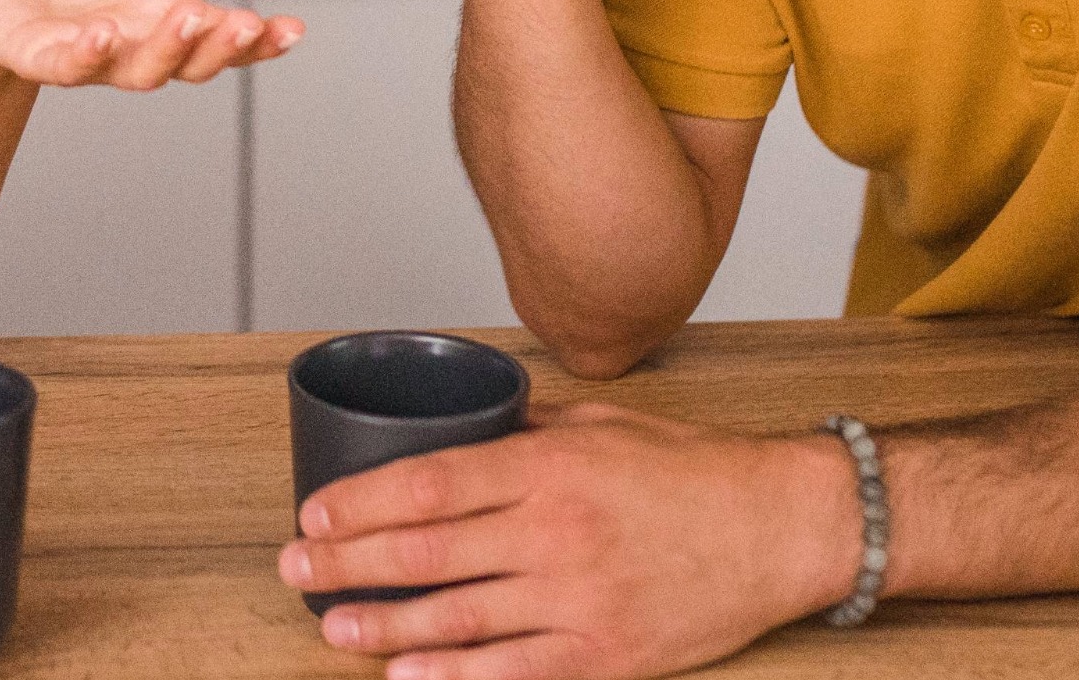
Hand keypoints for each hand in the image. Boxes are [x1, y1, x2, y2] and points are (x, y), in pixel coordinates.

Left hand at [0, 0, 303, 89]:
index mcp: (172, 24)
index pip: (226, 41)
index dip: (261, 41)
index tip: (294, 28)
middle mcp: (141, 50)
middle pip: (191, 64)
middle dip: (219, 46)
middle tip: (245, 23)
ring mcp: (95, 59)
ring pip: (140, 71)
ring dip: (166, 48)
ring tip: (186, 14)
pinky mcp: (44, 58)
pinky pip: (71, 65)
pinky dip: (90, 52)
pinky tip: (103, 31)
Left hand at [278, 402, 861, 679]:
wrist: (783, 526)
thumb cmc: (697, 471)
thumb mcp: (605, 425)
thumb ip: (528, 434)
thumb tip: (461, 436)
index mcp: (551, 466)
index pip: (431, 481)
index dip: (362, 501)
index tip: (314, 511)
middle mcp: (556, 531)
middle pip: (427, 550)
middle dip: (348, 561)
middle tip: (295, 568)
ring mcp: (579, 596)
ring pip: (458, 617)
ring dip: (383, 624)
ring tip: (330, 626)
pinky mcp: (605, 651)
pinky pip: (515, 671)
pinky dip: (455, 677)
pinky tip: (407, 677)